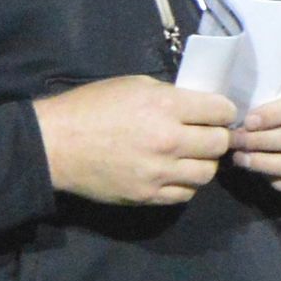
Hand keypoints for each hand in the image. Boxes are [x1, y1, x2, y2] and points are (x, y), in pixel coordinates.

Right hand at [35, 74, 233, 207]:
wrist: (57, 144)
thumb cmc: (92, 107)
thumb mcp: (134, 85)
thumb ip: (170, 96)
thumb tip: (197, 106)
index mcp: (166, 106)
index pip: (221, 111)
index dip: (223, 110)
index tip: (216, 113)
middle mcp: (169, 141)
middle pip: (220, 144)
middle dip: (218, 136)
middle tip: (206, 134)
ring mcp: (160, 172)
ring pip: (207, 172)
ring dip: (204, 162)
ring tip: (190, 155)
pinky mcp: (149, 195)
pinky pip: (185, 193)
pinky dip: (185, 183)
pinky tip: (174, 172)